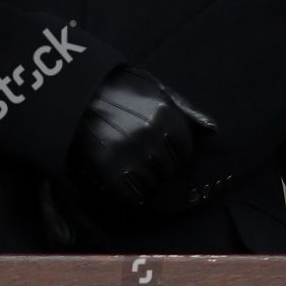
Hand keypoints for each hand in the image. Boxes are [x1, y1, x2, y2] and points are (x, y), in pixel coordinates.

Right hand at [67, 66, 216, 208]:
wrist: (73, 94)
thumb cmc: (115, 89)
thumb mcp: (153, 88)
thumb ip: (185, 109)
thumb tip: (213, 129)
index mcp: (164, 114)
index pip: (185, 149)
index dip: (174, 154)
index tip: (162, 153)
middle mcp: (152, 134)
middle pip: (170, 168)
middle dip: (159, 168)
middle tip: (142, 161)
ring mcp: (131, 153)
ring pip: (153, 183)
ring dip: (143, 181)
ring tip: (128, 167)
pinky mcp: (110, 171)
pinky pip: (132, 196)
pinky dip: (128, 194)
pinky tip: (120, 181)